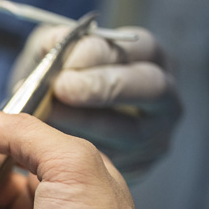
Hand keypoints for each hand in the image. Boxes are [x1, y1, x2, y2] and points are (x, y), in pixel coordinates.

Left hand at [7, 25, 180, 178]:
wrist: (58, 123)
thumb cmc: (60, 79)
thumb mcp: (55, 51)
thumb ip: (54, 42)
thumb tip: (56, 44)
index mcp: (151, 57)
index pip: (141, 47)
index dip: (102, 53)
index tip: (67, 61)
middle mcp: (164, 97)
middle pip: (151, 88)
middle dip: (102, 87)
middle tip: (62, 89)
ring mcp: (156, 135)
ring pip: (131, 131)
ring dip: (83, 123)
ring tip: (45, 115)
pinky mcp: (139, 166)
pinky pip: (115, 162)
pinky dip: (79, 152)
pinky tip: (48, 143)